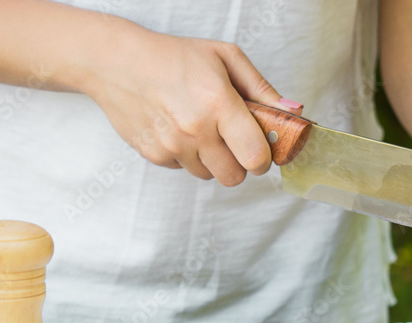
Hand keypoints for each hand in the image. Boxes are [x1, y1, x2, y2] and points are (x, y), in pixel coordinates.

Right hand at [80, 26, 300, 184]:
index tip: (261, 149)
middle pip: (235, 176)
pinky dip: (187, 156)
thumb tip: (294, 112)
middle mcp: (196, 129)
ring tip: (202, 130)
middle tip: (233, 141)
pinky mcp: (155, 155)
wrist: (117, 62)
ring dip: (213, 160)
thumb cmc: (174, 57)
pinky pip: (184, 169)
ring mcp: (173, 145)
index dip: (264, 158)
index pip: (256, 156)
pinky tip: (179, 130)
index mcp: (219, 103)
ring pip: (210, 176)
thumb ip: (262, 89)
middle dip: (240, 163)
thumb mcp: (225, 58)